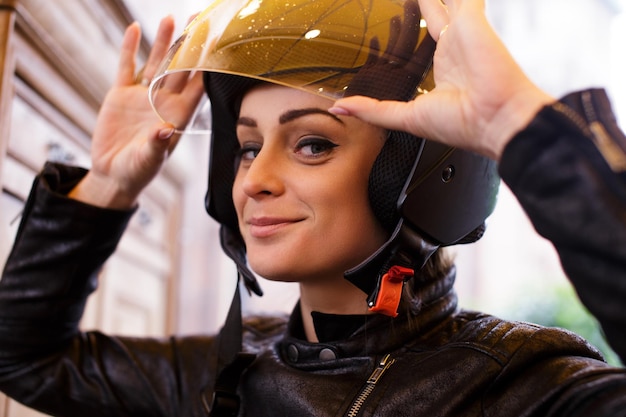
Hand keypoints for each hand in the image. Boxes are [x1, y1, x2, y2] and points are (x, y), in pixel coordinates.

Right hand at [69, 16, 203, 207]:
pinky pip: (127, 67)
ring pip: (156, 63)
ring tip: (170, 18)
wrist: (113, 175)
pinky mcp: (121, 95)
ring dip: (164, 42)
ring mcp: (143, 96)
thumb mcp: (148, 160)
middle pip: (181, 68)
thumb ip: (157, 145)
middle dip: (190, 46)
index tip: (218, 46)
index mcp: (178, 116)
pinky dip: (130, 48)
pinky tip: (134, 28)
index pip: (197, 87)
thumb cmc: (138, 171)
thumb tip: (164, 129)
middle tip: (200, 21)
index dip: (207, 67)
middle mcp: (164, 102)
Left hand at [330, 0, 553, 160]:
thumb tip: (341, 107)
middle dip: (419, 1)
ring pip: (446, 0)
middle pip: (432, 12)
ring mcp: (463, 31)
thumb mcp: (406, 118)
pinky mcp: (472, 21)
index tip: (395, 19)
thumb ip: (373, 110)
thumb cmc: (461, 124)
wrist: (493, 121)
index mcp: (441, 68)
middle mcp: (452, 47)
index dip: (405, 27)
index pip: (419, 40)